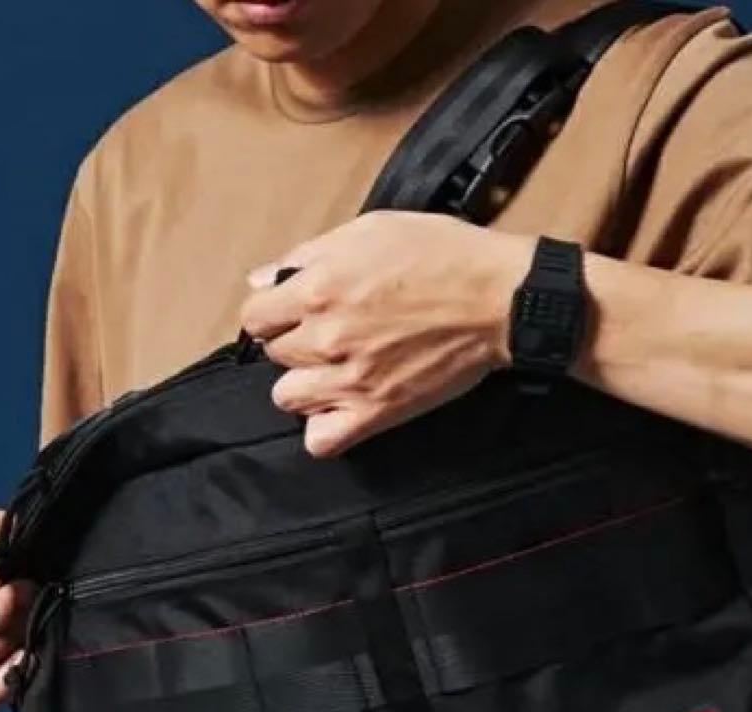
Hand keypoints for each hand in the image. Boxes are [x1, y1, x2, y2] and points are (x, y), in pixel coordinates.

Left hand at [240, 210, 534, 456]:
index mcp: (318, 289)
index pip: (254, 317)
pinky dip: (325, 429)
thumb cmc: (441, 255)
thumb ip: (308, 256)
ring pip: (288, 398)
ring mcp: (349, 380)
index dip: (272, 313)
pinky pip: (322, 441)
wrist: (497, 298)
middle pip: (275, 355)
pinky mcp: (376, 412)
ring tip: (335, 370)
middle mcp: (326, 337)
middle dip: (296, 342)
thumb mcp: (370, 230)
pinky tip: (340, 408)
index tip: (293, 312)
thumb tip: (262, 280)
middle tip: (331, 334)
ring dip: (306, 384)